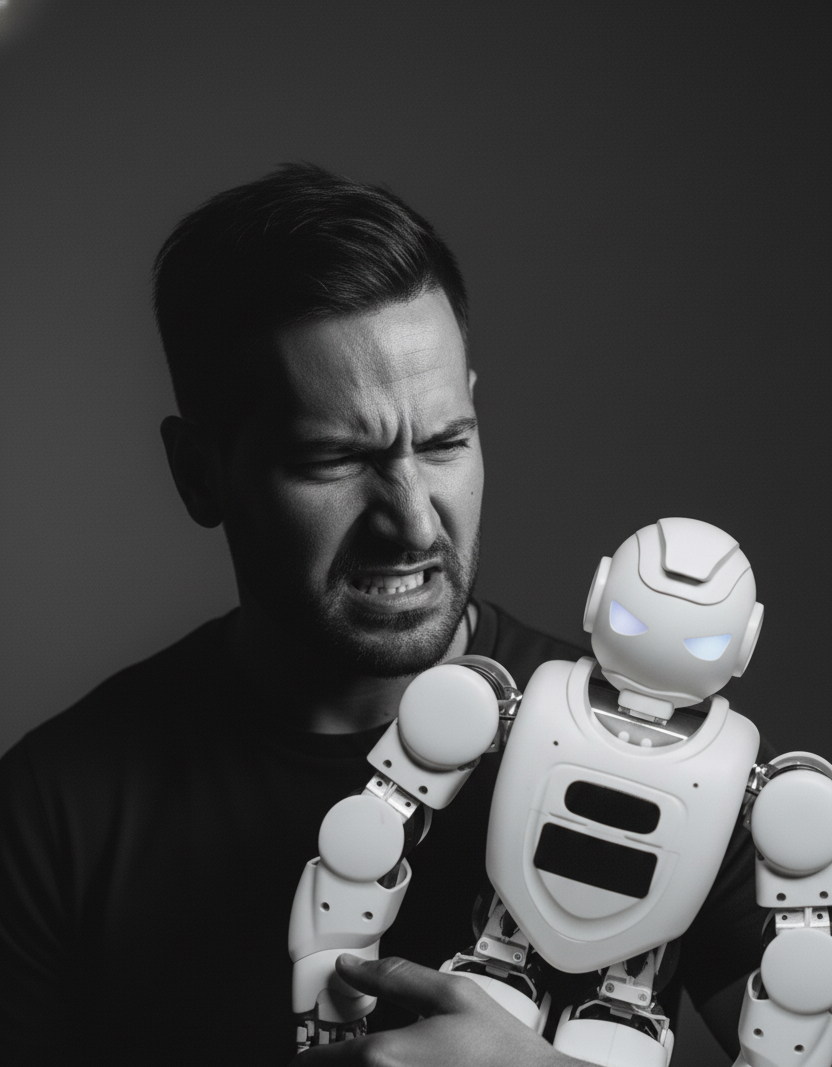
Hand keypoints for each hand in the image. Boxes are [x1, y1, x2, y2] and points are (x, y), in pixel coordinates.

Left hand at [289, 954, 594, 1065]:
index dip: (308, 1050)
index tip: (307, 1048)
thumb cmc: (500, 1052)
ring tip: (376, 1059)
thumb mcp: (451, 994)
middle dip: (332, 1060)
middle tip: (337, 1050)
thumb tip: (352, 967)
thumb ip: (395, 977)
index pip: (318, 1059)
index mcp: (385, 1058)